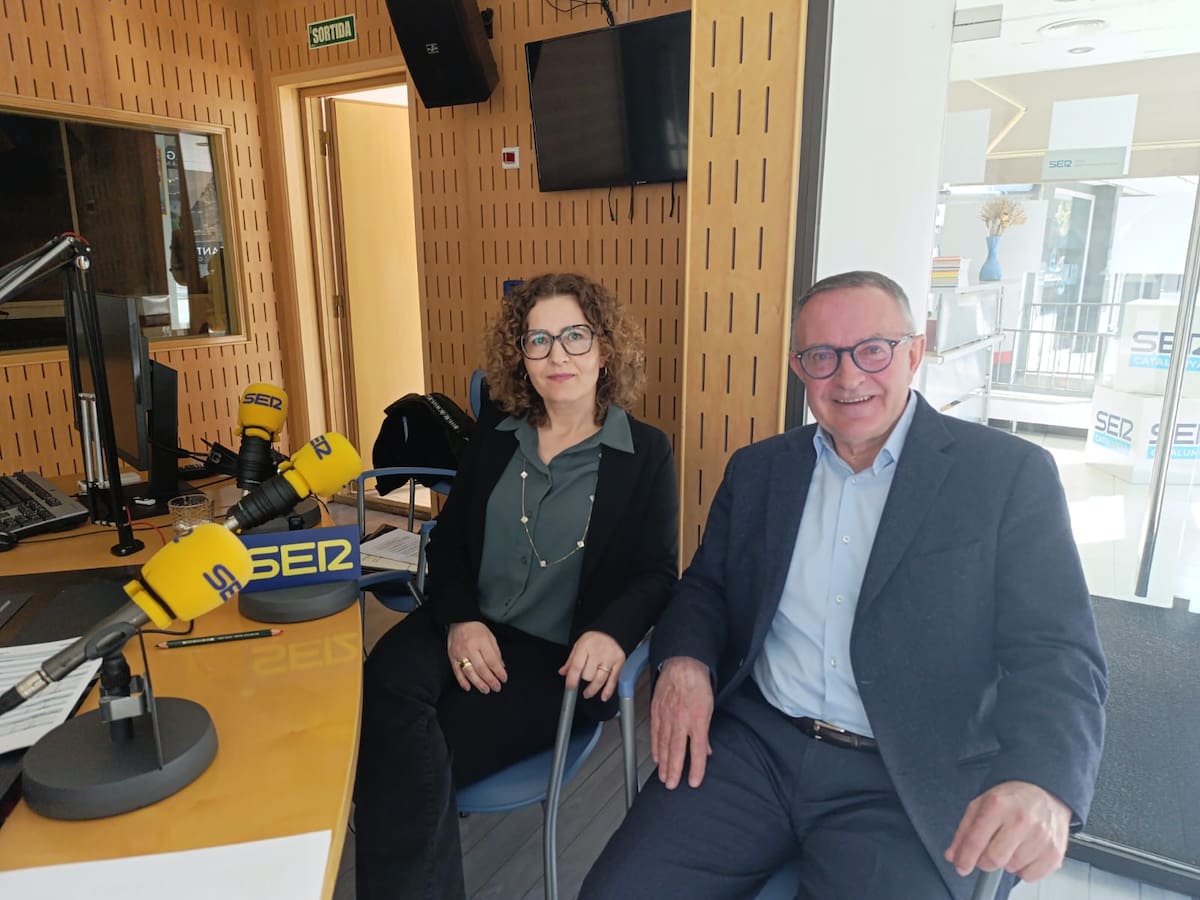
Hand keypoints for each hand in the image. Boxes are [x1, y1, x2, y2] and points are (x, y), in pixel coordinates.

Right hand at [447, 621, 507, 692]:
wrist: (460, 620)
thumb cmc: (477, 629)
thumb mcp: (490, 637)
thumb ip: (496, 652)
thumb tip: (501, 667)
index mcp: (482, 642)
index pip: (492, 661)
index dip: (499, 672)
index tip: (503, 679)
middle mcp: (470, 648)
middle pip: (482, 669)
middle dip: (490, 680)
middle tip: (496, 688)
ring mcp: (460, 653)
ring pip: (470, 672)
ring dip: (478, 683)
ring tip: (485, 690)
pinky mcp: (452, 657)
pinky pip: (457, 672)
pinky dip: (462, 681)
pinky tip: (468, 687)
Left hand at [559, 631, 624, 701]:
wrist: (611, 631)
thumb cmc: (593, 640)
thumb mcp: (578, 646)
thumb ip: (571, 660)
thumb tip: (563, 672)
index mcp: (585, 646)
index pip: (577, 667)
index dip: (572, 680)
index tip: (570, 688)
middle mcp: (598, 652)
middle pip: (588, 675)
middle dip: (584, 679)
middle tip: (583, 677)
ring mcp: (610, 658)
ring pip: (600, 680)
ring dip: (592, 689)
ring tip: (587, 693)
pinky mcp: (620, 662)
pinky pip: (613, 680)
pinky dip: (608, 690)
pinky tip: (603, 697)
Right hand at [650, 656, 712, 789]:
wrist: (682, 665)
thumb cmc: (698, 685)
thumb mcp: (709, 708)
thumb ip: (705, 733)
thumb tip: (705, 751)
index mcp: (697, 719)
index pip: (697, 750)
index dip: (696, 768)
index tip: (694, 782)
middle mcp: (681, 720)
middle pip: (676, 750)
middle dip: (674, 770)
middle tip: (671, 786)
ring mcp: (666, 716)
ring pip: (663, 744)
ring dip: (663, 762)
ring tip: (663, 777)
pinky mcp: (656, 711)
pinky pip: (655, 733)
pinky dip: (655, 747)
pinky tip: (656, 758)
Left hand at [945, 781, 1070, 881]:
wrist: (1045, 791)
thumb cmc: (1012, 799)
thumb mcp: (981, 804)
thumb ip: (964, 831)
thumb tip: (954, 856)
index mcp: (998, 806)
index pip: (976, 840)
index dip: (965, 858)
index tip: (961, 866)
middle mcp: (1021, 820)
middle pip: (994, 859)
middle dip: (985, 861)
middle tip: (988, 852)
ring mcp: (1040, 837)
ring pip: (1012, 868)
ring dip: (1006, 862)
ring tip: (1011, 844)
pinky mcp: (1054, 851)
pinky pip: (1030, 876)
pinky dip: (1023, 870)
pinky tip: (1024, 852)